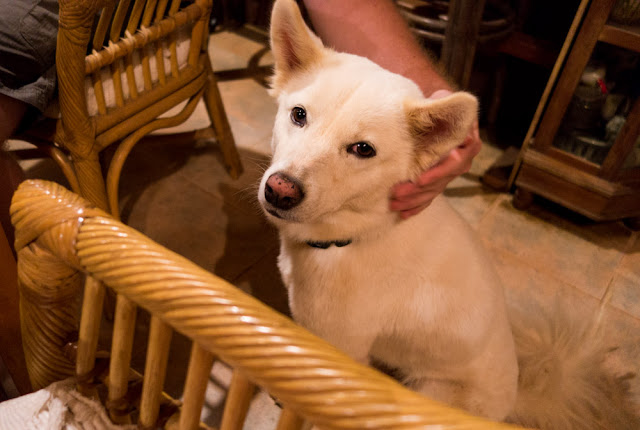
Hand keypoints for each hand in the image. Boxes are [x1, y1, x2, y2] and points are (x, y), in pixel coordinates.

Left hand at [390, 90, 481, 218]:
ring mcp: (452, 172)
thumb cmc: (437, 104)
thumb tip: (439, 102)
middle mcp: (463, 159)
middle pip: (442, 180)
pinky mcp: (440, 180)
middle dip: (418, 190)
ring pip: (434, 190)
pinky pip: (431, 196)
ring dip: (414, 199)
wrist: (438, 111)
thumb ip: (442, 105)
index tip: (419, 179)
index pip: (455, 161)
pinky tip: (404, 214)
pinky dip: (417, 206)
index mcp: (467, 142)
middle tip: (397, 194)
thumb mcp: (441, 101)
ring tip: (394, 204)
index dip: (438, 172)